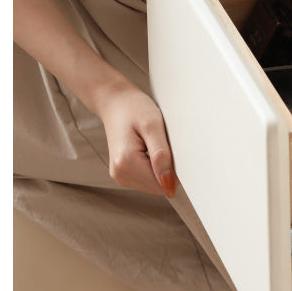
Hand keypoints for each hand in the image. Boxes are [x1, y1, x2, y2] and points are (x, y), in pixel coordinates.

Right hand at [94, 80, 178, 198]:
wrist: (116, 103)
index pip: (161, 185)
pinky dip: (154, 168)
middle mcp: (120, 173)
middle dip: (167, 170)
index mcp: (126, 162)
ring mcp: (120, 175)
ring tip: (153, 145)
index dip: (175, 172)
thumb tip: (169, 183)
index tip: (175, 153)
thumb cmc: (134, 109)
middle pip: (158, 187)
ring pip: (154, 185)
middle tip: (162, 144)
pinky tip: (150, 150)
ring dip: (160, 168)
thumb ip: (161, 155)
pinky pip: (147, 179)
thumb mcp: (153, 125)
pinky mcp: (123, 174)